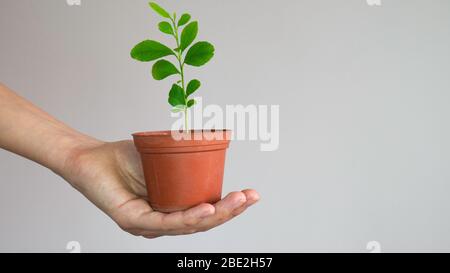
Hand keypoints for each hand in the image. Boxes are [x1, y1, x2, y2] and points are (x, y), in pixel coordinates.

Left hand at [63, 140, 259, 238]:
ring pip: (188, 225)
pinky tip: (206, 208)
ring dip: (216, 214)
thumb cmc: (125, 159)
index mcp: (171, 211)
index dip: (230, 207)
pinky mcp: (132, 221)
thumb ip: (188, 162)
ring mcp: (147, 226)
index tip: (251, 194)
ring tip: (236, 201)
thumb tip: (217, 144)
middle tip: (250, 197)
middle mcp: (161, 223)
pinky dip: (188, 216)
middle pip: (202, 223)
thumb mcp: (165, 159)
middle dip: (230, 211)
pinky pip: (164, 222)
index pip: (205, 215)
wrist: (90, 156)